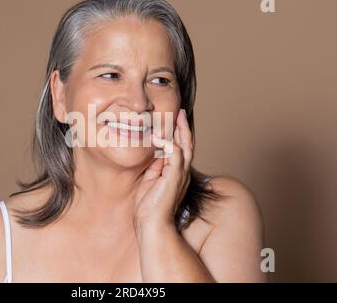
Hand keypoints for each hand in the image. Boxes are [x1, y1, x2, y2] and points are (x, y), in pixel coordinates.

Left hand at [134, 108, 193, 234]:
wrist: (152, 225)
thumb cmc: (149, 206)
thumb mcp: (150, 180)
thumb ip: (155, 166)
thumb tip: (154, 150)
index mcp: (177, 173)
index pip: (181, 149)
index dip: (179, 134)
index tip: (174, 120)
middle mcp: (182, 172)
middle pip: (187, 143)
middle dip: (183, 126)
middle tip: (180, 111)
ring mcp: (180, 174)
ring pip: (184, 145)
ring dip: (179, 129)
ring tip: (175, 116)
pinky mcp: (174, 176)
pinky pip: (174, 152)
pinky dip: (166, 142)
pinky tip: (156, 138)